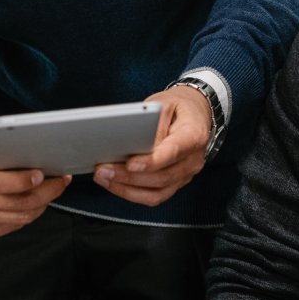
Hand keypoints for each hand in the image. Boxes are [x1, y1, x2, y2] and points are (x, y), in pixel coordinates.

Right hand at [0, 129, 70, 238]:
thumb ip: (2, 142)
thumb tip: (34, 148)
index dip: (19, 181)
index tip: (40, 174)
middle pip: (13, 203)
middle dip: (45, 192)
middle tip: (61, 180)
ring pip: (18, 217)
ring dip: (42, 204)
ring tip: (53, 189)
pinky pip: (11, 225)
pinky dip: (28, 214)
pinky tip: (35, 201)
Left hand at [93, 86, 210, 206]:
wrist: (194, 113)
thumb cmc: (177, 106)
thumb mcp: (163, 103)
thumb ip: (151, 123)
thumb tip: (132, 142)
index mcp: (194, 135)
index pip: (173, 152)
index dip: (151, 161)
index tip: (130, 164)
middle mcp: (193, 160)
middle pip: (162, 177)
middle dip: (129, 177)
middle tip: (104, 169)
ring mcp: (185, 175)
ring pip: (157, 192)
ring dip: (127, 188)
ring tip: (104, 177)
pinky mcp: (175, 183)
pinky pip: (154, 196)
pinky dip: (132, 193)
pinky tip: (114, 183)